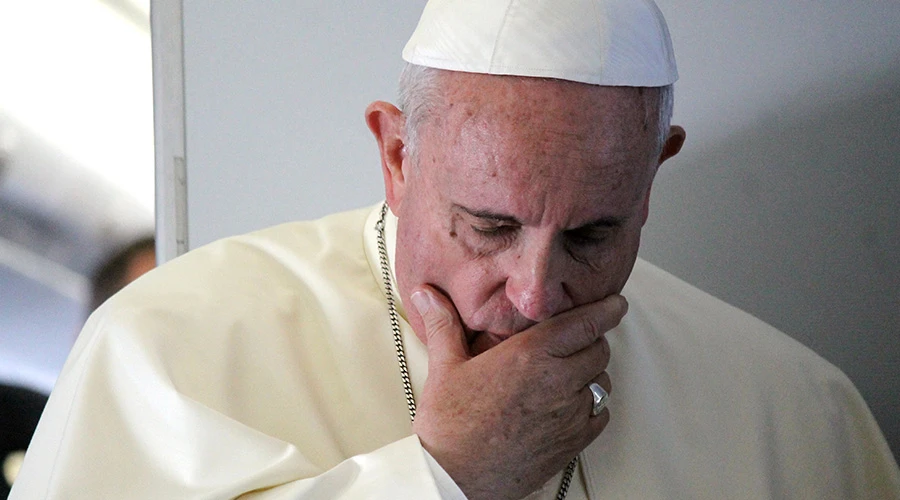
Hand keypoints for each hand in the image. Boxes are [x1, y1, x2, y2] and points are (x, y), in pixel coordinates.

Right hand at [409, 286, 626, 499]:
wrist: (454, 478)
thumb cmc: (450, 426)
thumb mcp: (445, 367)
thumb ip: (442, 324)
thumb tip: (427, 295)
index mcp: (530, 355)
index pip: (585, 323)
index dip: (605, 310)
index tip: (614, 303)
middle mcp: (557, 382)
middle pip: (599, 350)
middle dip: (590, 341)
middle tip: (574, 340)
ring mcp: (569, 415)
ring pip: (602, 382)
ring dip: (591, 373)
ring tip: (566, 374)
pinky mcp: (572, 443)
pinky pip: (601, 415)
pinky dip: (592, 406)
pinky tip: (569, 405)